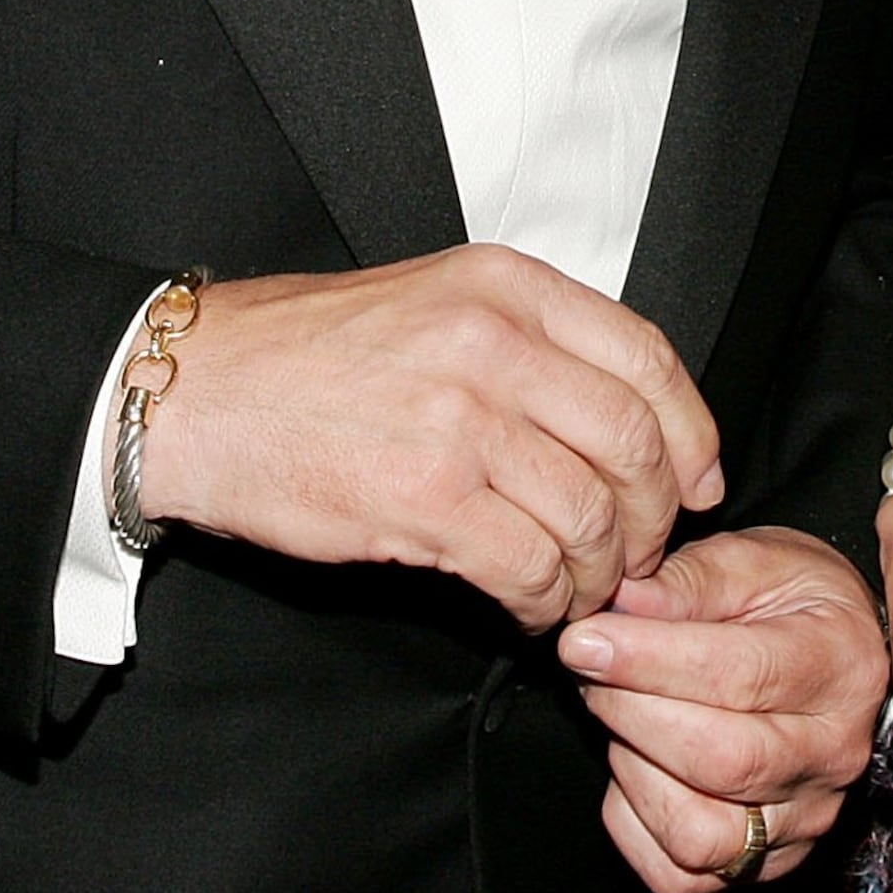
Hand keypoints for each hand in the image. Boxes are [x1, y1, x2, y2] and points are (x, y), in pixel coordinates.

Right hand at [141, 246, 722, 629]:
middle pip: (634, 443)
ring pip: (592, 515)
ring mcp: (461, 419)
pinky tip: (529, 608)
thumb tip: (625, 416)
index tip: (696, 481)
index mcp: (505, 284)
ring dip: (601, 572)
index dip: (689, 432)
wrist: (195, 394)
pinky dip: (546, 602)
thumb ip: (529, 342)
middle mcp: (493, 341)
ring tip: (580, 590)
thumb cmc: (306, 356)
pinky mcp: (423, 497)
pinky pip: (530, 568)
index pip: (646, 358)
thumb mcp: (434, 302)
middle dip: (654, 515)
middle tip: (638, 552)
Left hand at [559, 528, 889, 892]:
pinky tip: (638, 764)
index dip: (650, 662)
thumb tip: (617, 606)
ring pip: (699, 834)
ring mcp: (804, 818)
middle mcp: (833, 753)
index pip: (743, 678)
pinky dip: (635, 823)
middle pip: (721, 761)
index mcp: (841, 665)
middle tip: (593, 668)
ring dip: (634, 771)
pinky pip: (679, 875)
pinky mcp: (766, 862)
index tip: (586, 640)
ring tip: (625, 716)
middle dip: (631, 711)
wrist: (834, 652)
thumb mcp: (754, 563)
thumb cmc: (793, 603)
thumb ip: (687, 582)